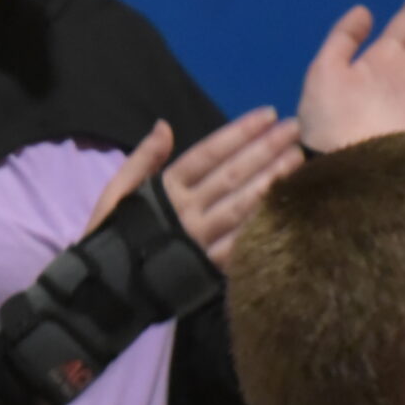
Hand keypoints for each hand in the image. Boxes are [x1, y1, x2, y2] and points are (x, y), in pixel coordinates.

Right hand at [83, 111, 304, 269]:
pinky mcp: (209, 268)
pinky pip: (241, 244)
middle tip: (294, 128)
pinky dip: (263, 225)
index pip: (208, 153)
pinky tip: (287, 206)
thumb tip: (164, 125)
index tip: (267, 114)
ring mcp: (200, 240)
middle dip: (265, 149)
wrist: (107, 290)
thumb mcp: (117, 191)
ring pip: (242, 206)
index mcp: (165, 189)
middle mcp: (186, 212)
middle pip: (231, 175)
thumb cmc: (113, 234)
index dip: (239, 132)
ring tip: (297, 158)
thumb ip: (143, 158)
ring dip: (271, 180)